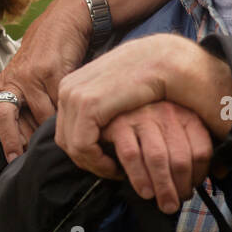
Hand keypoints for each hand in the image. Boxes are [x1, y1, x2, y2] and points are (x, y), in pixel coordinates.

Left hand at [0, 0, 87, 161]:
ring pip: (38, 116)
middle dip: (9, 140)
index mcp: (5, 81)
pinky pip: (59, 105)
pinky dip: (65, 117)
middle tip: (15, 158)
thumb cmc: (47, 50)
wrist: (65, 21)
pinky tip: (70, 124)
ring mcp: (31, 76)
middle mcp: (14, 79)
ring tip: (53, 146)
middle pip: (3, 116)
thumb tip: (26, 133)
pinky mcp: (52, 73)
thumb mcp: (27, 73)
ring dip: (46, 132)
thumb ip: (24, 99)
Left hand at [55, 33, 231, 176]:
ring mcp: (74, 94)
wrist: (167, 59)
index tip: (109, 163)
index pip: (65, 130)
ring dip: (95, 166)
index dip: (85, 153)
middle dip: (88, 162)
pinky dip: (98, 163)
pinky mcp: (88, 103)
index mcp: (71, 85)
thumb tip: (94, 134)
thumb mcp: (115, 96)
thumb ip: (100, 111)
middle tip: (113, 172)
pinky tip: (118, 167)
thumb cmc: (149, 81)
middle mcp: (67, 88)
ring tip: (117, 172)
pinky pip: (82, 147)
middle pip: (64, 140)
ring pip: (71, 147)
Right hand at [100, 101, 211, 212]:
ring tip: (164, 204)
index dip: (200, 176)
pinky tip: (143, 191)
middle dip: (180, 188)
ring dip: (162, 187)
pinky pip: (131, 156)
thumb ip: (198, 149)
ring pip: (157, 159)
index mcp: (187, 115)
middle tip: (176, 204)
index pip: (202, 151)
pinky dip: (138, 177)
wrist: (113, 98)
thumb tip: (222, 173)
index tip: (193, 189)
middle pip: (181, 158)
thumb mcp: (179, 128)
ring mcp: (142, 118)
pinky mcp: (119, 125)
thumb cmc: (151, 123)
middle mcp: (167, 113)